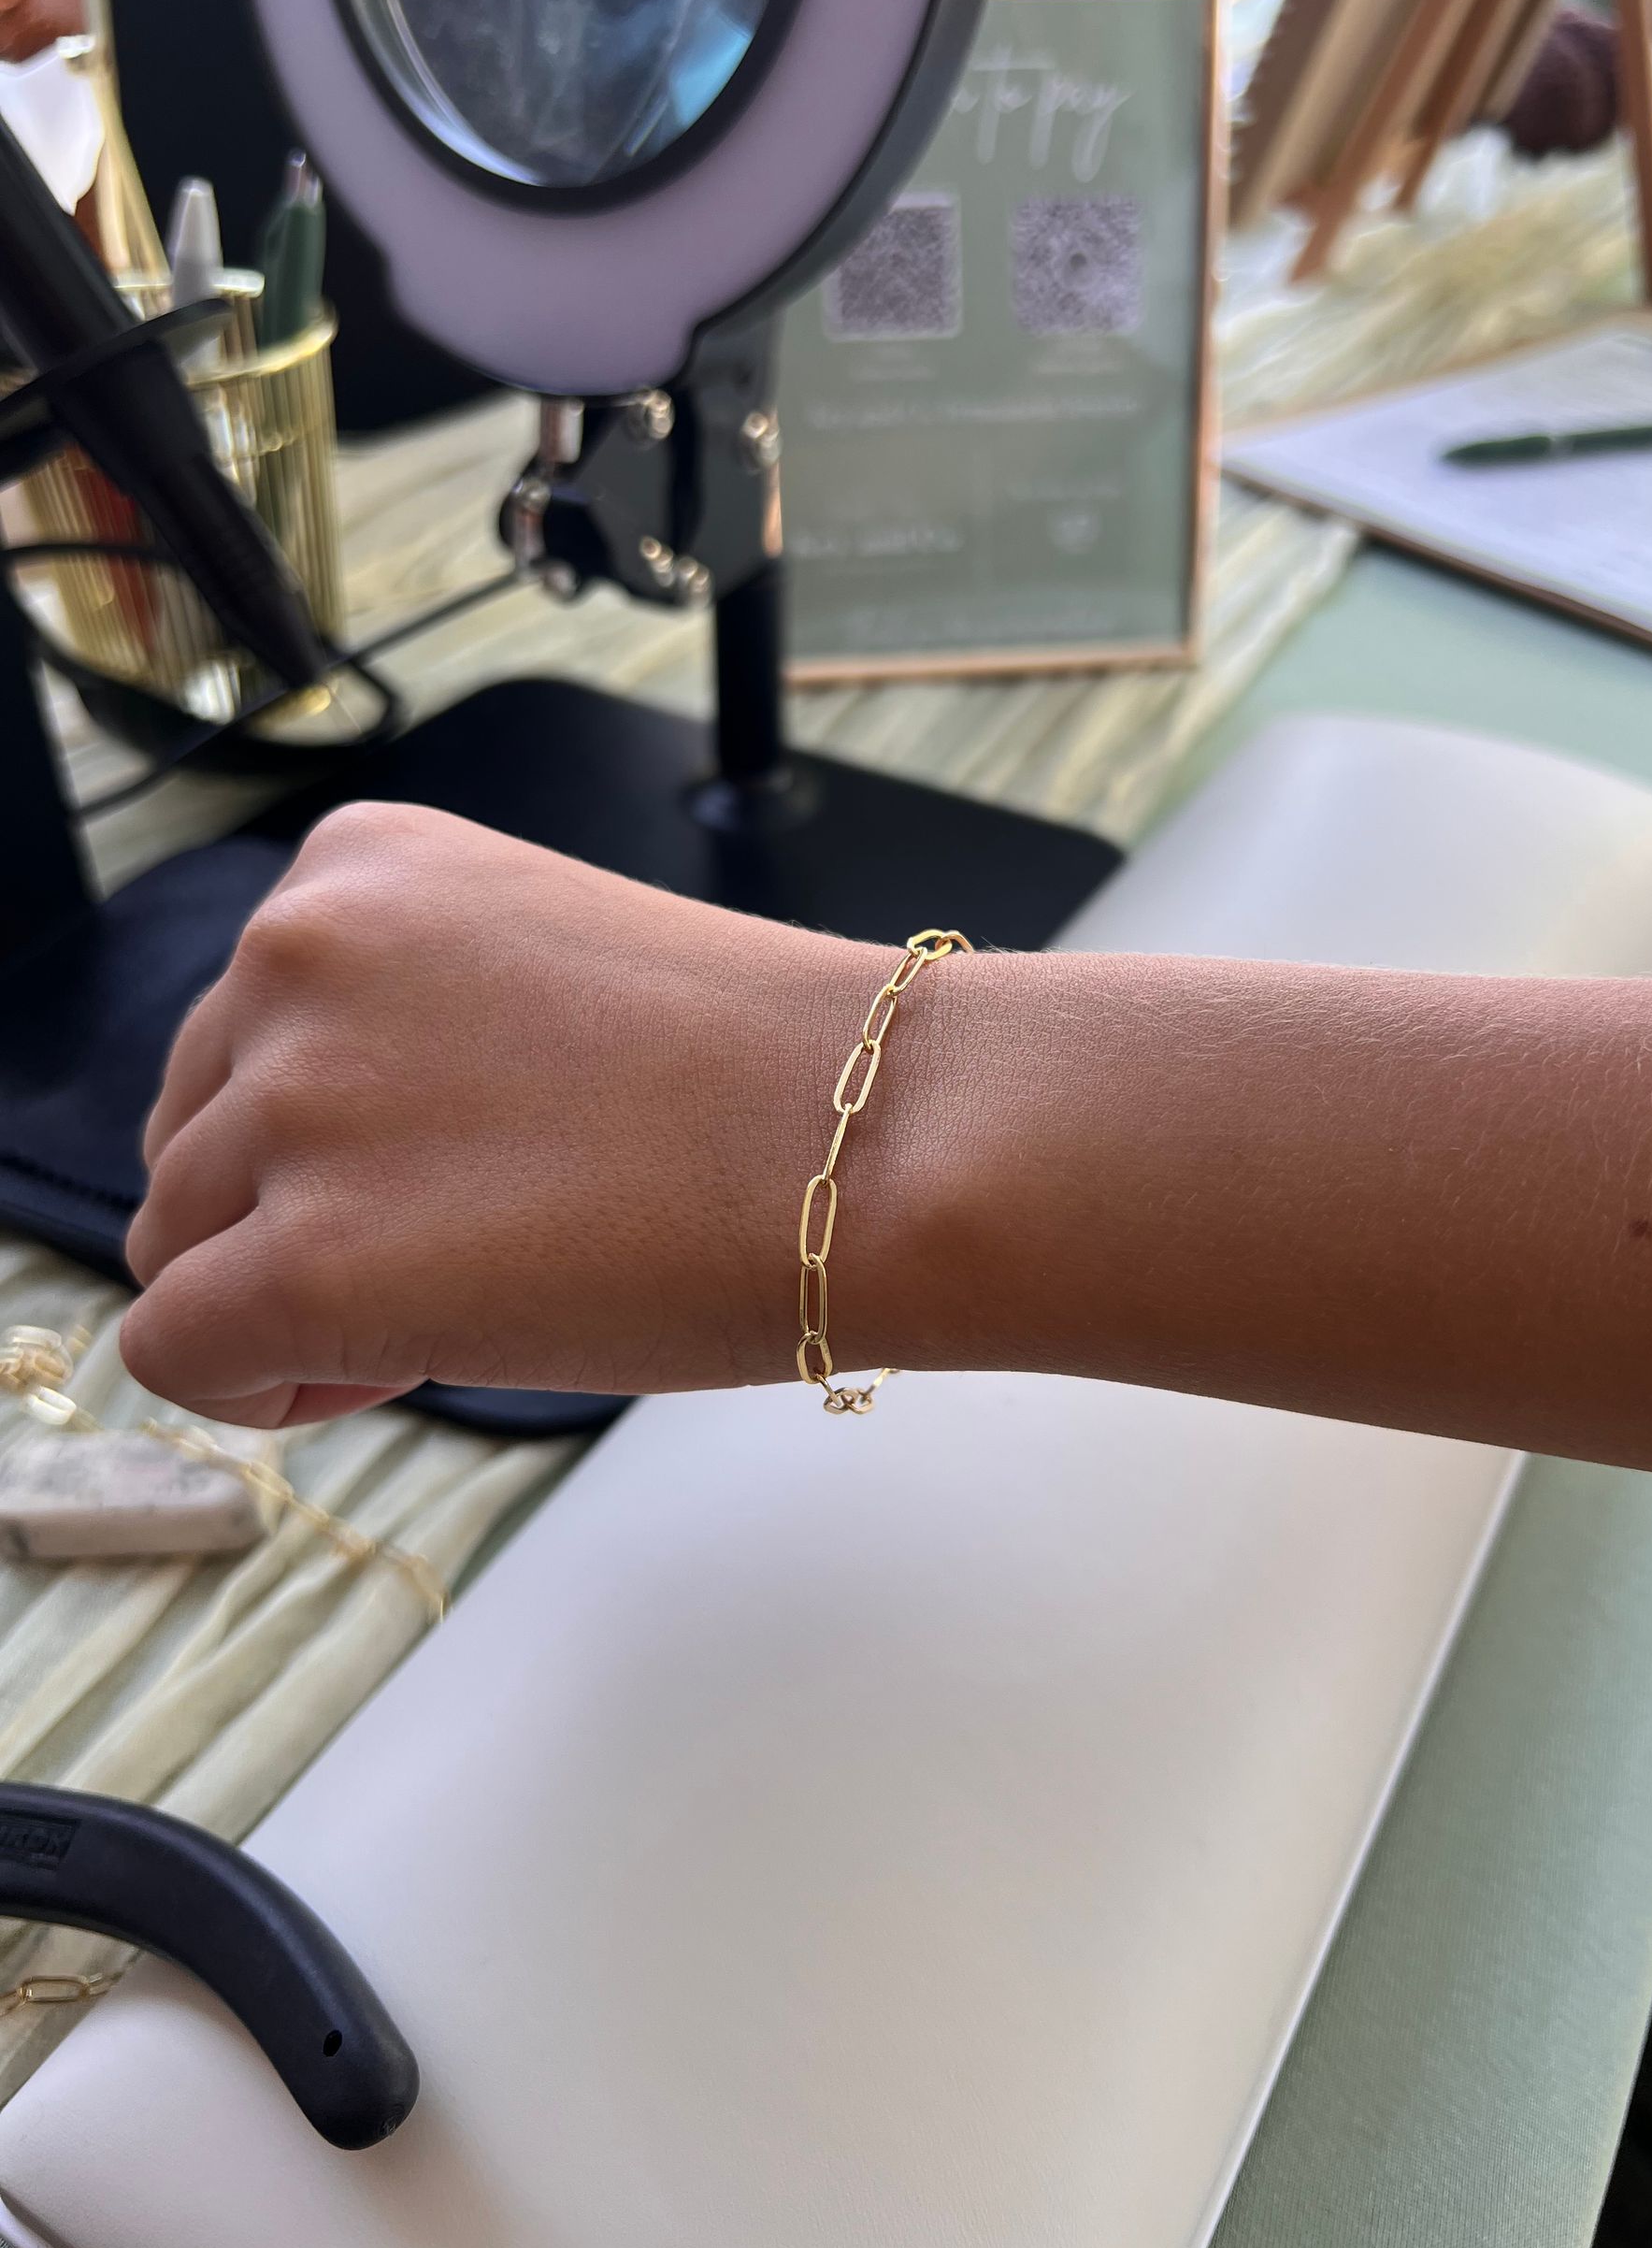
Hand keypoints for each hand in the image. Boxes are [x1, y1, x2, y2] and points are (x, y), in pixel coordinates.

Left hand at [121, 804, 936, 1428]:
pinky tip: (390, 1367)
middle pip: (195, 1143)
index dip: (326, 1141)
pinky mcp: (307, 1256)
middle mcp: (293, 953)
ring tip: (465, 1300)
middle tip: (472, 1250)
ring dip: (293, 1299)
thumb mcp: (539, 974)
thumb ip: (402, 1025)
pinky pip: (176, 1352)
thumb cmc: (760, 1078)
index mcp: (356, 864)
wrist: (879, 1142)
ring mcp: (294, 1100)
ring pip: (178, 1246)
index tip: (449, 1176)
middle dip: (299, 1220)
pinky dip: (260, 1383)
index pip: (237, 1039)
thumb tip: (306, 1165)